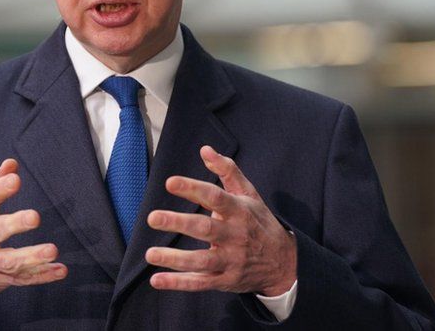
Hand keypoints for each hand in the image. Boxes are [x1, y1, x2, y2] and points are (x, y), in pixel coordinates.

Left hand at [145, 145, 295, 296]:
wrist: (284, 263)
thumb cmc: (259, 223)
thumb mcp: (249, 194)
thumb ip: (227, 171)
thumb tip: (205, 149)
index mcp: (239, 211)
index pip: (215, 197)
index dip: (193, 189)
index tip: (170, 182)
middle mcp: (235, 236)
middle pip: (205, 229)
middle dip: (179, 223)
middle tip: (152, 218)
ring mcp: (231, 261)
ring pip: (201, 260)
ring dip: (175, 259)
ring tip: (150, 254)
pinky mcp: (225, 280)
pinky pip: (200, 283)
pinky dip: (179, 283)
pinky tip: (157, 280)